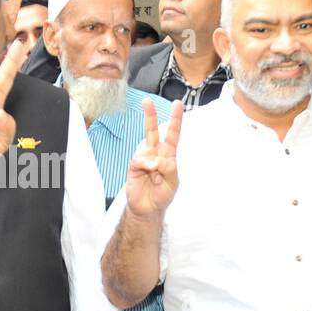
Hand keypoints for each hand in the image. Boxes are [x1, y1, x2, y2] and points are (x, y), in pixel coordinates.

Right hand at [124, 98, 181, 217]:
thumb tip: (158, 158)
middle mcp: (155, 153)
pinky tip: (149, 172)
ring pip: (147, 147)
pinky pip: (140, 159)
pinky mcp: (134, 166)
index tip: (177, 104)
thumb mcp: (173, 182)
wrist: (148, 209)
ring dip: (154, 162)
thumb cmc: (162, 195)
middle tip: (147, 101)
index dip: (175, 119)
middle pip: (152, 130)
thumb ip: (169, 168)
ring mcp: (144, 159)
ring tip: (156, 176)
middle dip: (149, 115)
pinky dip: (147, 165)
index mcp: (168, 155)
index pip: (172, 134)